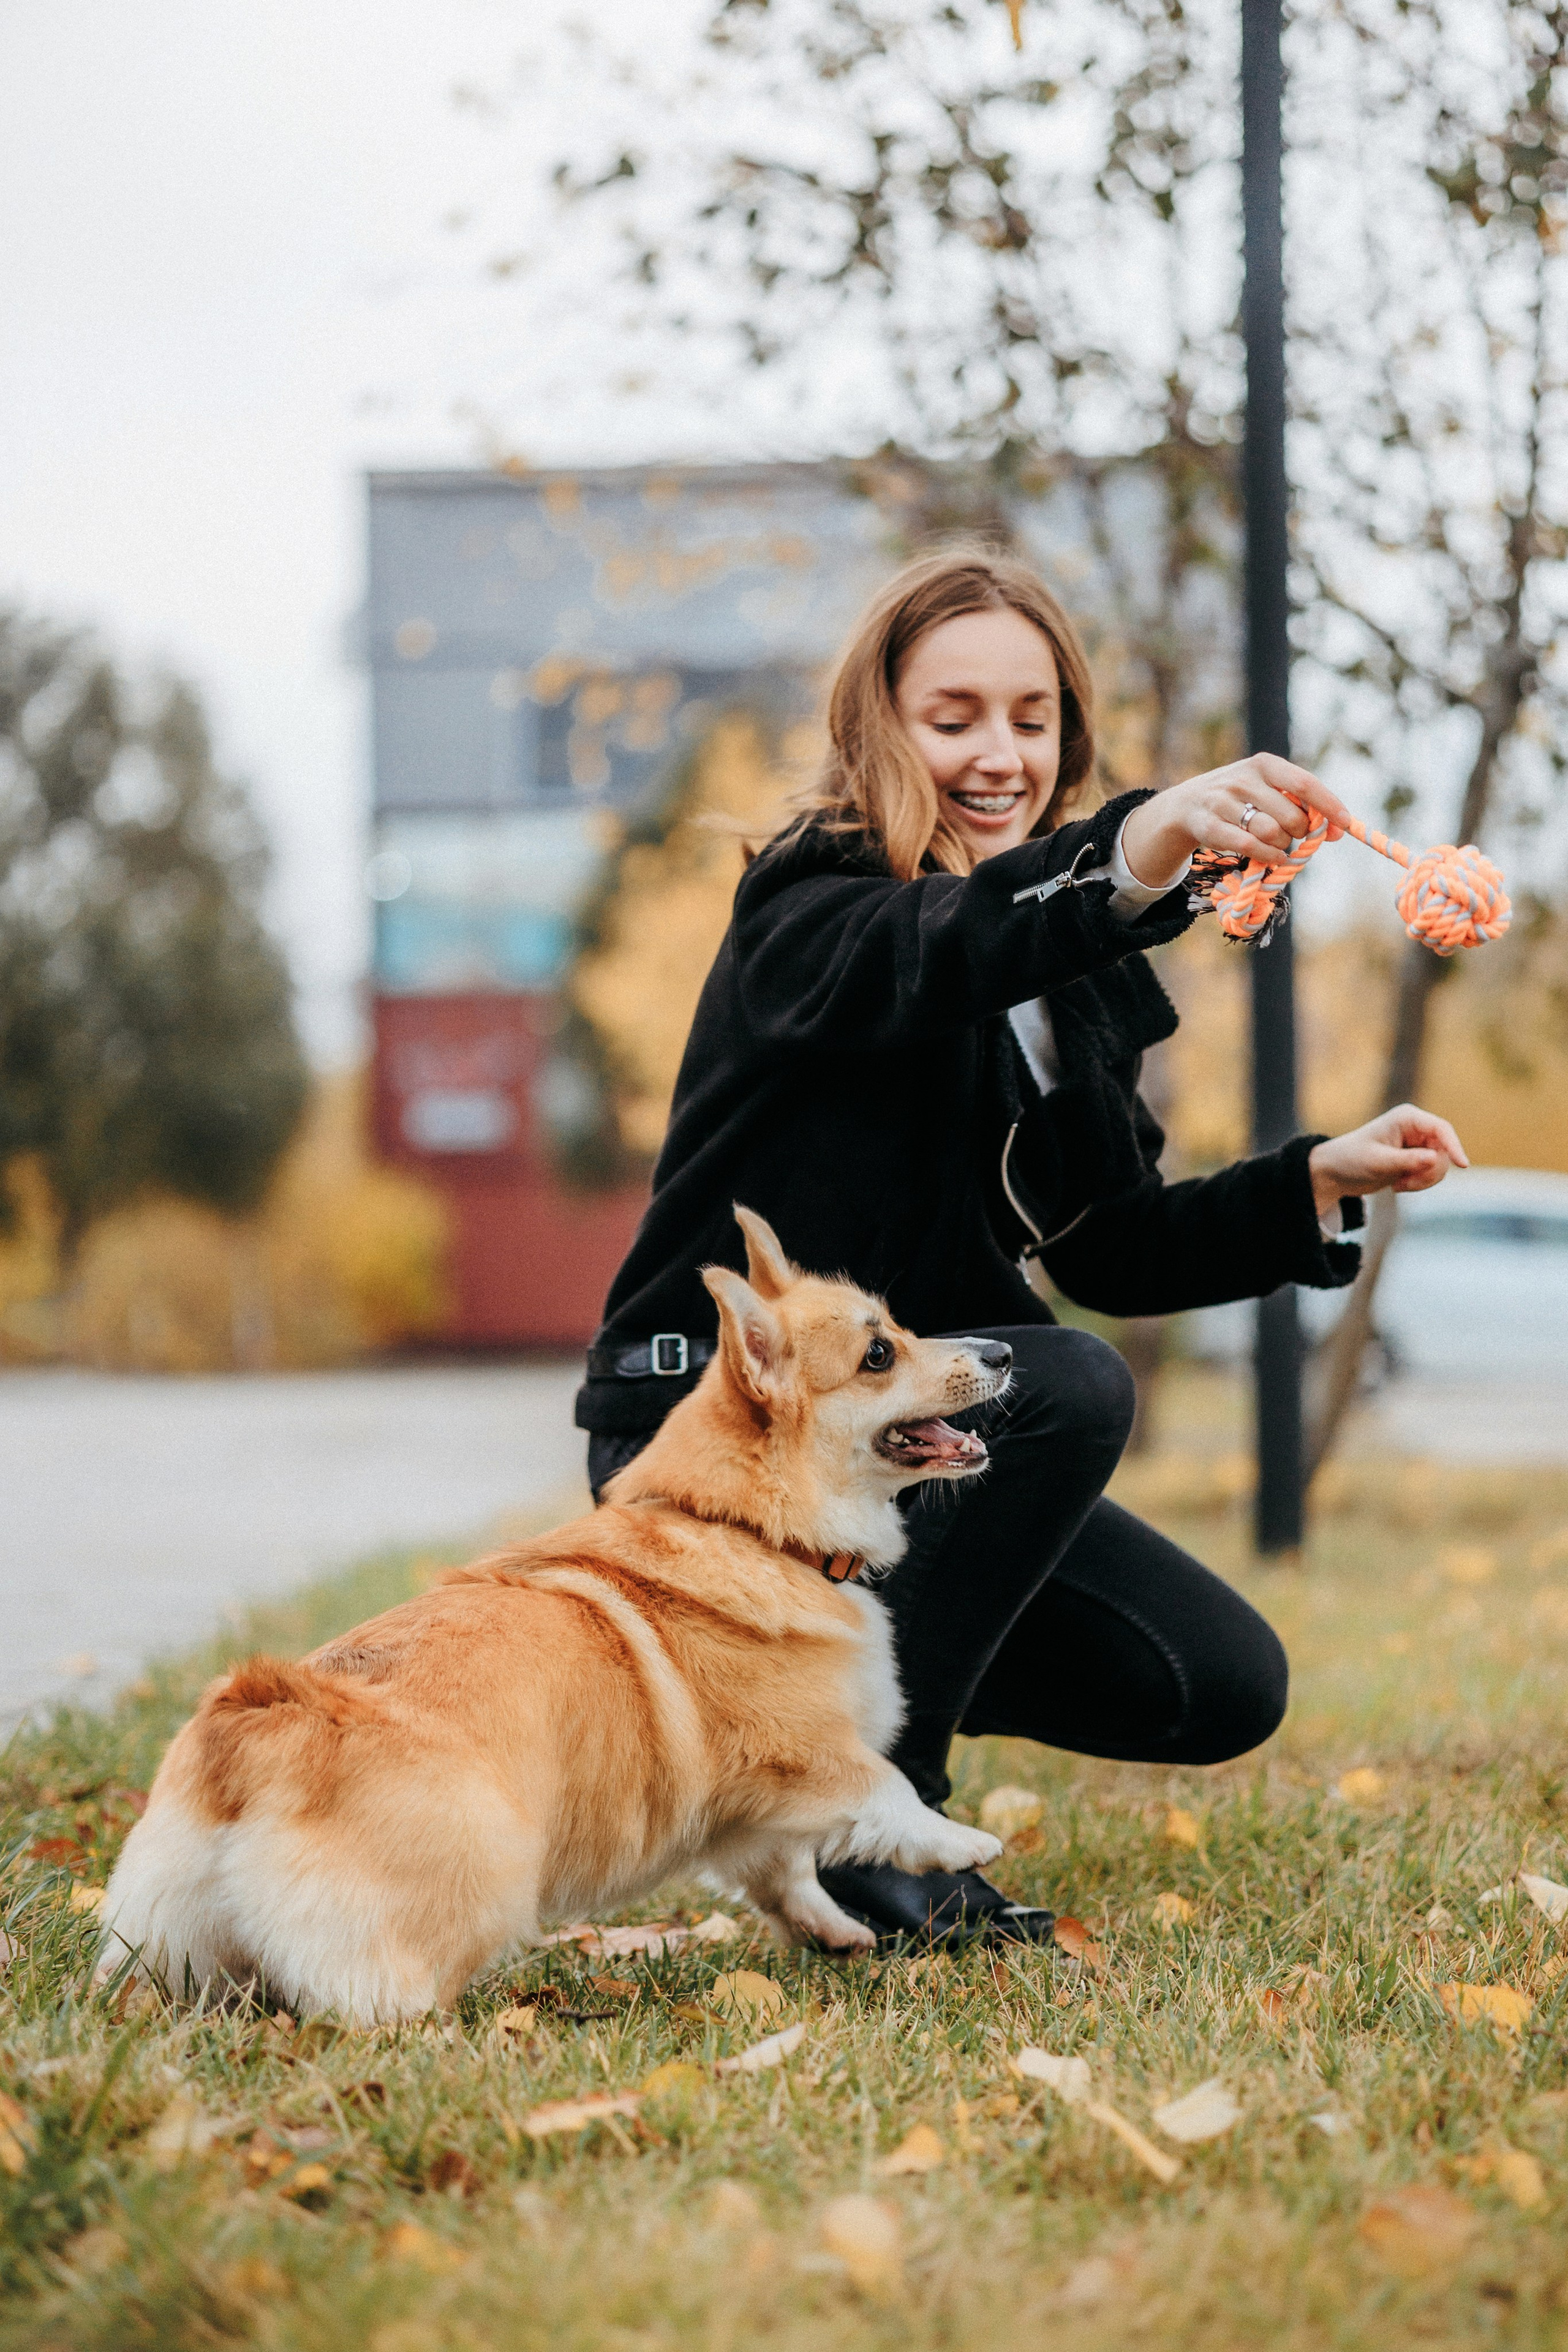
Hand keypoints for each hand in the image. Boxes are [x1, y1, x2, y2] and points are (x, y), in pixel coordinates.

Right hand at [1120, 754, 1351, 890]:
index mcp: (1263, 764)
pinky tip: (1273, 858)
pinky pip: (1248, 846)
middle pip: (1291, 815)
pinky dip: (1267, 856)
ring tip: (1278, 845)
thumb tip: (1337, 830)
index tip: (1345, 825)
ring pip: (1271, 833)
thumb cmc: (1240, 799)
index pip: (1304, 783)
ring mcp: (1223, 802)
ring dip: (1283, 846)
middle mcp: (1243, 779)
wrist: (1186, 804)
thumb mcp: (1267, 790)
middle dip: (1300, 832)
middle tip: (1294, 836)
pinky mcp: (1209, 826)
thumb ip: (1300, 804)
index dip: (1328, 806)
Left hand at [1307, 1105, 1468, 1217]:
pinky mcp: (1416, 1160)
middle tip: (1405, 1184)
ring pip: (1440, 1165)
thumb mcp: (1378, 1162)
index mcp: (1407, 1118)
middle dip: (1429, 1172)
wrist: (1336, 1172)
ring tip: (1399, 1185)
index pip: (1441, 1129)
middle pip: (1444, 1151)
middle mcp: (1416, 1128)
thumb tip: (1436, 1158)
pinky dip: (1419, 1184)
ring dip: (1424, 1181)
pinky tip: (1398, 1185)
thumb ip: (1407, 1160)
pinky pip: (1432, 1174)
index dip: (1454, 1146)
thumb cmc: (1351, 1160)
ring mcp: (1418, 1144)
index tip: (1462, 1165)